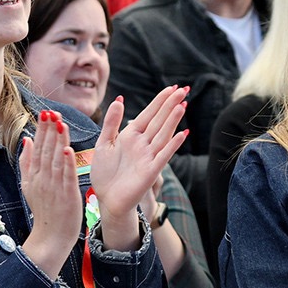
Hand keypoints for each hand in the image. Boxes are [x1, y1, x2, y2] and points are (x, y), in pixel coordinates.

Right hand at [19, 110, 80, 277]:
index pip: (38, 148)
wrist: (50, 237)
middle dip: (49, 130)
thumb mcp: (28, 185)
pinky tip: (68, 149)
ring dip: (58, 141)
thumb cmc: (43, 210)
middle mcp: (43, 178)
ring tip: (60, 123)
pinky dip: (67, 163)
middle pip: (45, 150)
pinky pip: (67, 176)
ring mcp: (54, 186)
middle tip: (51, 112)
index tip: (44, 113)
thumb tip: (26, 139)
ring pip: (56, 159)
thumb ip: (26, 162)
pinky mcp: (67, 195)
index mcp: (34, 175)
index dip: (42, 130)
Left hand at [91, 86, 187, 249]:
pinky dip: (173, 145)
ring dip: (173, 120)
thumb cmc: (105, 173)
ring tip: (183, 105)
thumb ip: (111, 123)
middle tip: (184, 89)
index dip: (160, 101)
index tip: (171, 87)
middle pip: (159, 120)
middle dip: (171, 104)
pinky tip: (183, 133)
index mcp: (131, 135)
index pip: (148, 114)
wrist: (107, 199)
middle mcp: (143, 144)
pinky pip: (164, 155)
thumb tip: (119, 99)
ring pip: (163, 134)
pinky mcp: (151, 171)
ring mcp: (148, 156)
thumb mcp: (103, 143)